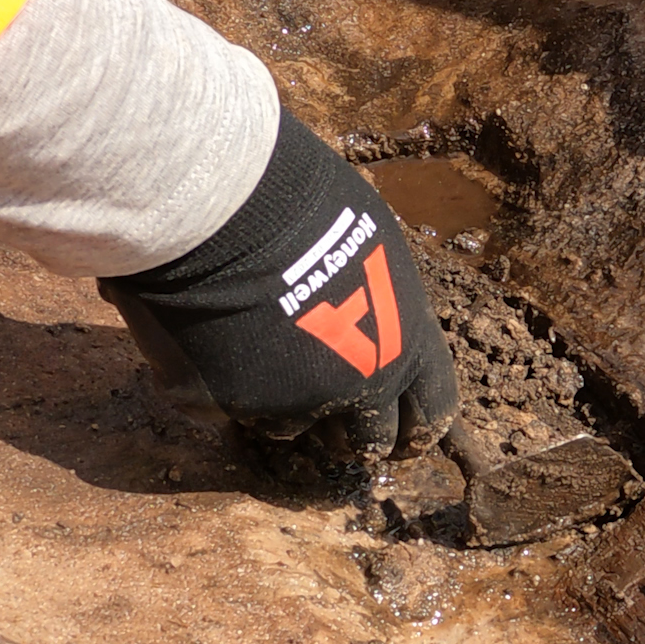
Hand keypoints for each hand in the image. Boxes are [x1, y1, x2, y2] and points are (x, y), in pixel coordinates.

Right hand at [98, 111, 457, 462]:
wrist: (220, 209)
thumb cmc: (301, 203)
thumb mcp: (372, 246)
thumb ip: (381, 301)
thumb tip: (375, 315)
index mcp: (406, 344)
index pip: (431, 410)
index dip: (417, 427)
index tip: (404, 435)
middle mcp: (358, 386)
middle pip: (366, 440)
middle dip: (350, 432)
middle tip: (330, 415)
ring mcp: (291, 402)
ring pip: (292, 427)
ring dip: (283, 405)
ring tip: (260, 352)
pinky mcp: (229, 407)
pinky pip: (229, 409)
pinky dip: (223, 386)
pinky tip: (213, 341)